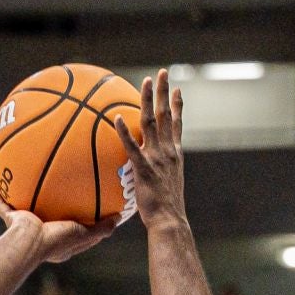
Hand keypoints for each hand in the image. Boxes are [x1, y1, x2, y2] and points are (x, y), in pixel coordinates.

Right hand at [0, 180, 119, 263]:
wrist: (29, 244)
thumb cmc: (56, 241)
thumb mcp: (84, 235)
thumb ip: (101, 229)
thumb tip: (118, 219)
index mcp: (55, 239)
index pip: (64, 227)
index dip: (70, 218)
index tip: (79, 204)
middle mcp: (38, 232)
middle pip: (41, 213)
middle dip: (42, 201)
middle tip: (49, 183)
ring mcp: (22, 226)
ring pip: (17, 206)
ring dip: (15, 193)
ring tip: (16, 176)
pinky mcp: (10, 220)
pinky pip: (0, 204)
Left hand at [109, 68, 187, 229]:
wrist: (169, 221)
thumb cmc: (165, 209)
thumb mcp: (166, 185)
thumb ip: (158, 172)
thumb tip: (148, 171)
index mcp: (175, 154)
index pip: (178, 124)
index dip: (178, 106)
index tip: (177, 89)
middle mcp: (169, 151)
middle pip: (167, 115)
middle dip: (165, 92)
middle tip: (163, 72)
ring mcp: (157, 158)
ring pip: (152, 122)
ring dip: (148, 101)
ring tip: (145, 82)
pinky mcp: (144, 168)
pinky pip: (132, 147)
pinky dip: (125, 132)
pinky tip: (116, 119)